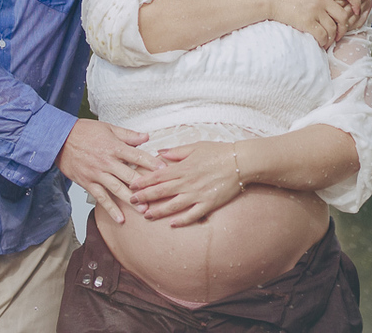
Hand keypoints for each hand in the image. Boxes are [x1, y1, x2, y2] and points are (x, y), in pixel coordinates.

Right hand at [55, 119, 164, 222]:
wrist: (59, 139)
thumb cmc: (84, 132)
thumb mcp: (108, 128)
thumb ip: (128, 135)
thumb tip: (146, 137)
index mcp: (114, 147)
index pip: (137, 156)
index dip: (151, 163)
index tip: (165, 170)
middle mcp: (107, 162)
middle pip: (129, 175)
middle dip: (145, 186)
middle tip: (158, 196)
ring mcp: (97, 174)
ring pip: (117, 189)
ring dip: (131, 200)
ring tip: (143, 210)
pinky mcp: (88, 183)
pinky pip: (101, 198)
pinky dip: (111, 209)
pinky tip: (120, 219)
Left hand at [127, 142, 242, 226]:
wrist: (240, 162)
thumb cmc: (218, 152)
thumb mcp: (195, 146)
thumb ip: (176, 151)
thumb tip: (160, 153)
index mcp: (182, 168)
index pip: (157, 176)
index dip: (143, 181)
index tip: (132, 185)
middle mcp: (187, 182)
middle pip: (161, 192)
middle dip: (144, 197)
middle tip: (131, 201)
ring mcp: (197, 195)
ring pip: (173, 206)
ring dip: (158, 211)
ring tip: (146, 215)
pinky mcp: (208, 204)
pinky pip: (192, 215)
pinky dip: (181, 220)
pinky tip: (172, 224)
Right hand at [265, 0, 361, 47]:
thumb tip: (329, 2)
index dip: (356, 3)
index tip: (356, 11)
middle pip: (343, 16)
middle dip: (343, 28)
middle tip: (339, 35)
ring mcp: (315, 10)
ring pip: (333, 29)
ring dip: (332, 38)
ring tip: (327, 42)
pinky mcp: (307, 21)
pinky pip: (322, 36)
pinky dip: (323, 42)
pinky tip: (320, 44)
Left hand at [318, 0, 371, 26]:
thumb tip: (321, 2)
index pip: (340, 2)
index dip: (328, 11)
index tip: (319, 17)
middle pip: (347, 12)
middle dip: (334, 21)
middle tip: (322, 28)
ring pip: (355, 18)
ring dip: (343, 26)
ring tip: (331, 32)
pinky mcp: (370, 4)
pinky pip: (362, 20)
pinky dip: (352, 26)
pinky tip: (343, 29)